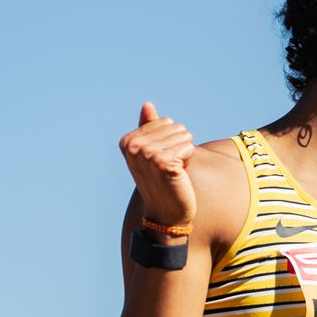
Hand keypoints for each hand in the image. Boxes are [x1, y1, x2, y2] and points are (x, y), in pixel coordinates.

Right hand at [120, 101, 196, 225]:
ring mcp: (147, 154)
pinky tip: (178, 175)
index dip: (170, 142)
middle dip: (179, 147)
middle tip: (168, 168)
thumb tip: (147, 104)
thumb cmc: (162, 181)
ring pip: (184, 136)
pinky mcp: (163, 163)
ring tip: (173, 172)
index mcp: (127, 141)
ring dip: (184, 155)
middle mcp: (134, 146)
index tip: (160, 161)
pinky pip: (189, 147)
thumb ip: (149, 127)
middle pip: (176, 127)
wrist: (166, 213)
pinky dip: (188, 161)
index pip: (166, 122)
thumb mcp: (152, 152)